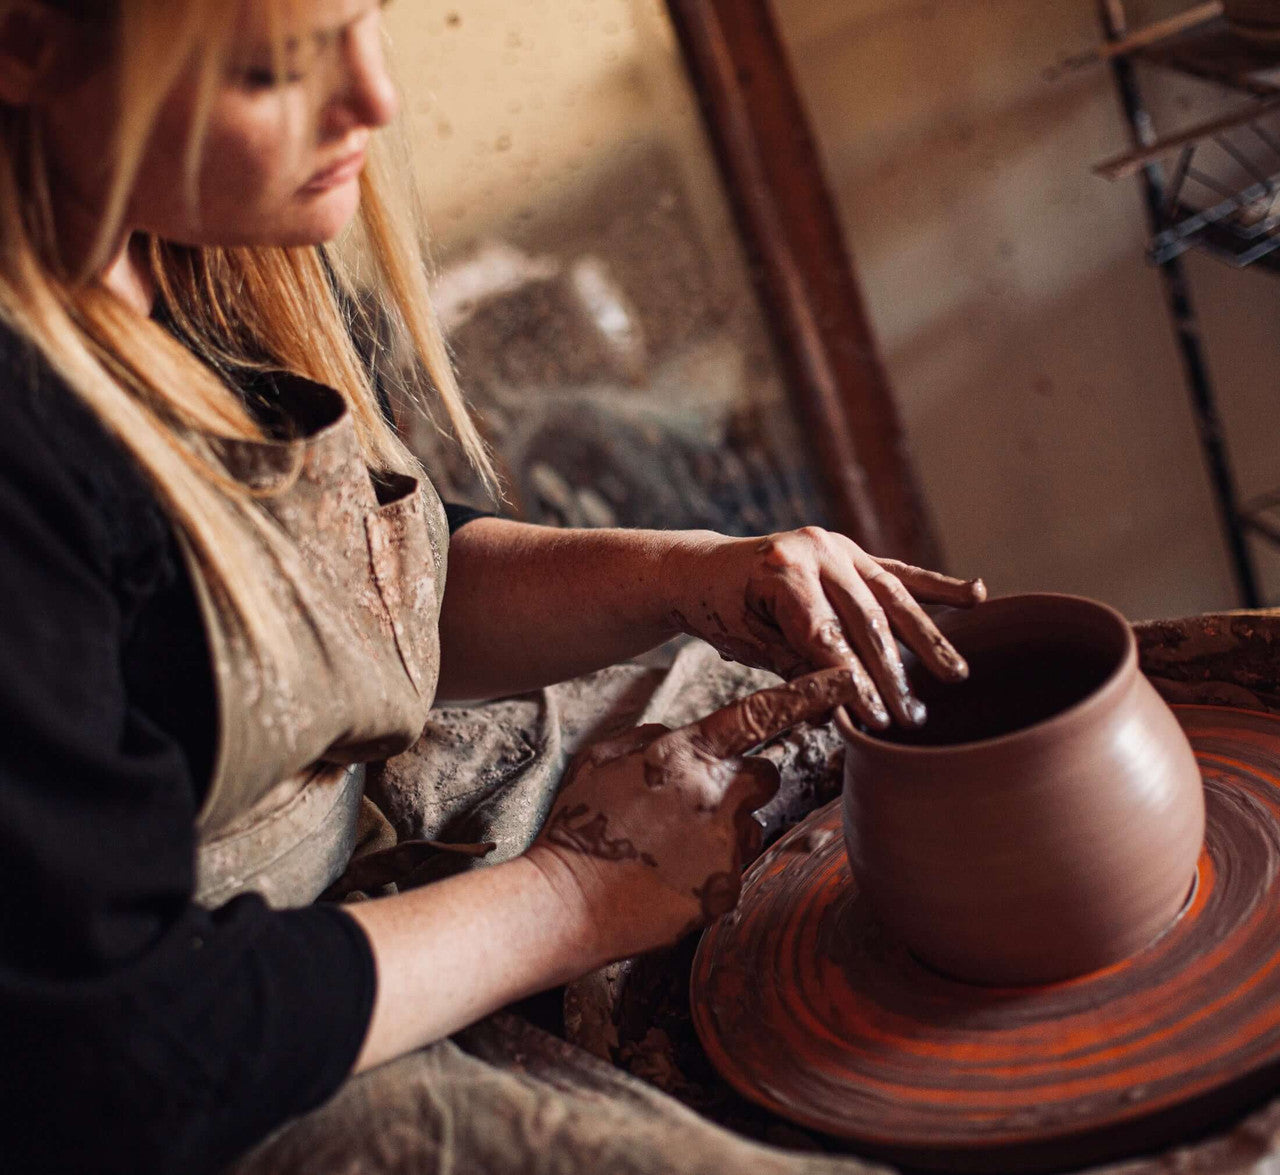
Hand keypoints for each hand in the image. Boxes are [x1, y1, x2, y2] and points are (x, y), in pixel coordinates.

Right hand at [524, 668, 863, 961]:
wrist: (565, 903)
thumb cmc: (577, 827)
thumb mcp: (600, 759)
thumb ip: (649, 736)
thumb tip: (679, 737)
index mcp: (685, 753)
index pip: (760, 714)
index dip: (808, 694)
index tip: (848, 680)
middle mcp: (716, 794)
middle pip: (766, 774)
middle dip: (745, 782)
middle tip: (700, 802)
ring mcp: (725, 845)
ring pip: (750, 826)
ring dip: (724, 832)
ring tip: (669, 850)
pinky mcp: (726, 889)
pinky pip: (734, 870)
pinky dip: (710, 873)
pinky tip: (668, 879)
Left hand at [660, 527, 985, 729]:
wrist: (706, 569)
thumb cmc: (723, 613)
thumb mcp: (749, 645)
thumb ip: (797, 671)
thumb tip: (841, 713)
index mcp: (782, 570)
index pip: (828, 636)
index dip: (855, 681)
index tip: (880, 720)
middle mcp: (815, 549)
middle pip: (866, 621)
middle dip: (892, 674)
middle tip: (915, 718)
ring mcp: (837, 546)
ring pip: (891, 597)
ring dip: (927, 638)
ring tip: (955, 675)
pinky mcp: (853, 551)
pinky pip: (898, 573)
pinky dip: (936, 586)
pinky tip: (976, 596)